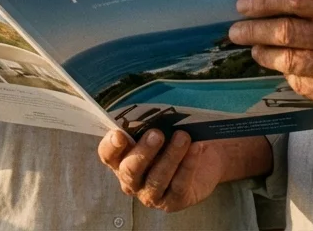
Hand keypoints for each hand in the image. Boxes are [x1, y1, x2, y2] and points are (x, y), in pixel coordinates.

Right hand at [97, 129, 227, 212]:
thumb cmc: (174, 138)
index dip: (111, 146)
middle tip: (157, 134)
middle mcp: (131, 180)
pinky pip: (179, 185)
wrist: (205, 157)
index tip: (119, 133)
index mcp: (121, 159)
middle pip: (130, 170)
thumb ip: (149, 124)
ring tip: (182, 137)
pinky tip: (196, 148)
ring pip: (156, 179)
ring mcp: (151, 194)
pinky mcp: (173, 201)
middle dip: (143, 152)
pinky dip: (188, 164)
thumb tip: (152, 112)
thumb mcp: (160, 128)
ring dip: (170, 156)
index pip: (108, 154)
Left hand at [229, 0, 312, 111]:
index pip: (297, 1)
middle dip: (253, 31)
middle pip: (287, 33)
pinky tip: (282, 67)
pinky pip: (301, 83)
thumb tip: (274, 4)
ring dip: (263, 54)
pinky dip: (288, 73)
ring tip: (253, 48)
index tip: (243, 4)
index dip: (265, 2)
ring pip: (288, 61)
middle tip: (235, 29)